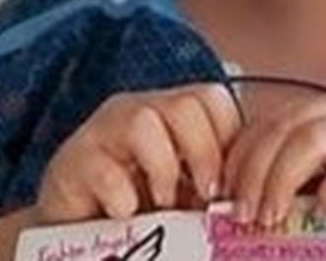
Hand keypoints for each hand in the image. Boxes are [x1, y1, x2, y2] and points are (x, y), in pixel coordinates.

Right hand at [36, 83, 241, 223]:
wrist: (75, 229)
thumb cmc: (136, 207)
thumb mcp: (184, 191)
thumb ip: (212, 180)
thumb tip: (252, 194)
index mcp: (168, 113)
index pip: (213, 97)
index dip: (230, 137)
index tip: (230, 182)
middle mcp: (136, 111)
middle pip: (185, 103)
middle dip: (205, 154)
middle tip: (205, 196)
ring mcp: (102, 132)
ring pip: (144, 121)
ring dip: (164, 170)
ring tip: (163, 204)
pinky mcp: (72, 163)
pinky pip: (105, 168)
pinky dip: (123, 197)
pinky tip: (126, 213)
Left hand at [222, 90, 325, 255]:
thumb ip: (304, 181)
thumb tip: (243, 201)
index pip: (273, 120)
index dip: (242, 154)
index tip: (222, 193)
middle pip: (288, 126)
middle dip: (257, 169)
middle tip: (243, 213)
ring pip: (316, 137)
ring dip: (285, 179)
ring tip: (272, 217)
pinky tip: (321, 214)